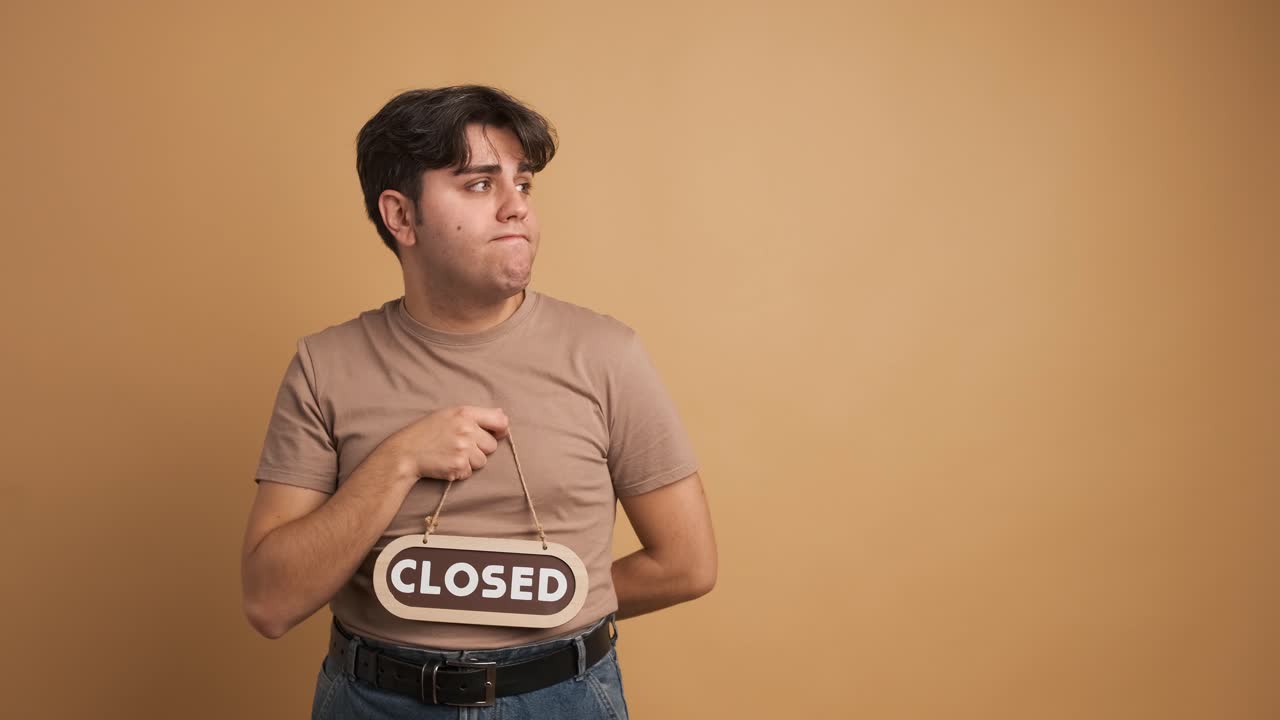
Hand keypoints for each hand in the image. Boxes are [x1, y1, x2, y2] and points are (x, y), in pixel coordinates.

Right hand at [388, 406, 509, 481]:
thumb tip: (503, 417)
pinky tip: (446, 463)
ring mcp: (463, 449)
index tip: (497, 434)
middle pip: (492, 445)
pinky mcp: (459, 466)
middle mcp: (466, 429)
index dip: (501, 429)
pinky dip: (460, 471)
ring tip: (450, 455)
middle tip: (459, 446)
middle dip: (480, 448)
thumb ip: (476, 415)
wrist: (405, 453)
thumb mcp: (448, 415)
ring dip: (470, 462)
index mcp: (465, 413)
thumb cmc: (426, 432)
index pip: (499, 420)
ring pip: (482, 461)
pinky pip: (470, 472)